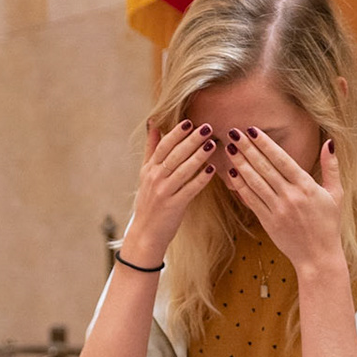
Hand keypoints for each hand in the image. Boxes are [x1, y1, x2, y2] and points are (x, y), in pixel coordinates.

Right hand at [128, 120, 217, 263]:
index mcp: (149, 170)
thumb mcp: (145, 174)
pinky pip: (189, 190)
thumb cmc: (149, 202)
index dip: (176, 133)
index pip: (162, 147)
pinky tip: (211, 170)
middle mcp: (155, 179)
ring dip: (198, 157)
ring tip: (212, 144)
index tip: (189, 122)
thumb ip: (151, 149)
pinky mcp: (173, 206)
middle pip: (174, 155)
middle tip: (206, 128)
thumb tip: (153, 124)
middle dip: (191, 141)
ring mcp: (164, 192)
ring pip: (182, 171)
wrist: (145, 233)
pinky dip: (200, 180)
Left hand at [224, 129, 343, 276]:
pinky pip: (251, 200)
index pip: (282, 160)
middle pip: (264, 167)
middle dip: (248, 148)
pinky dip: (240, 186)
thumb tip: (329, 142)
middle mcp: (290, 196)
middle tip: (234, 132)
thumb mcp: (335, 194)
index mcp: (306, 186)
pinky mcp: (267, 221)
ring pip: (254, 182)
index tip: (253, 130)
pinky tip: (231, 174)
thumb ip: (330, 167)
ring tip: (229, 149)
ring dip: (240, 164)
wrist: (318, 256)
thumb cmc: (328, 224)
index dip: (265, 144)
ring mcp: (277, 209)